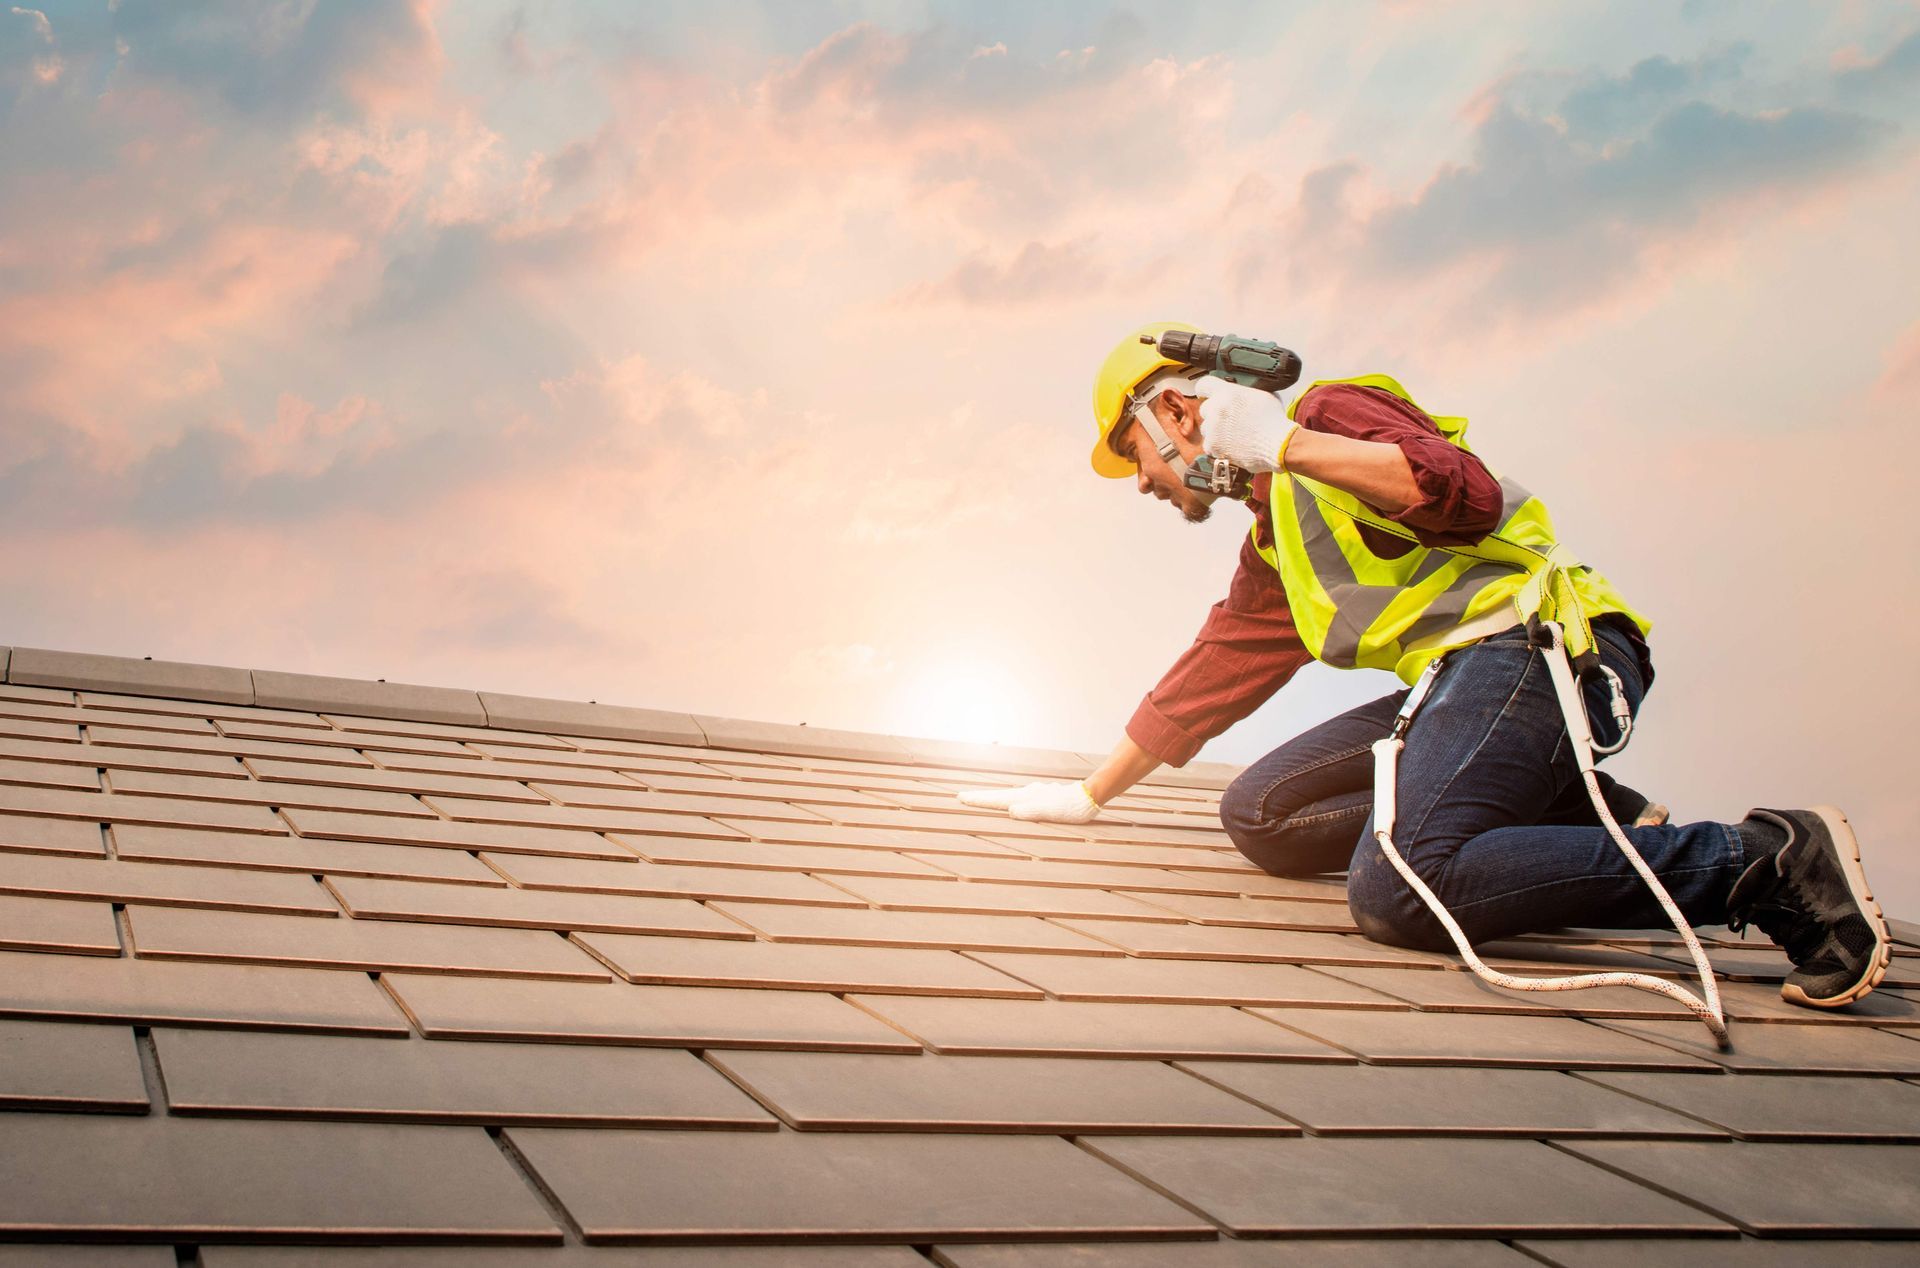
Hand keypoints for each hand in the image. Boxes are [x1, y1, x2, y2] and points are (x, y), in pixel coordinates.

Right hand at [956, 780, 1101, 823]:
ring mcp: (1037, 794)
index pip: (997, 800)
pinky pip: (1023, 799)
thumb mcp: (1048, 812)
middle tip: (964, 797)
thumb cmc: (1069, 808)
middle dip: (982, 798)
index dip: (979, 800)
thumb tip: (1011, 811)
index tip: (961, 797)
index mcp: (1025, 798)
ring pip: (1011, 796)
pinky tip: (1016, 803)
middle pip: (1000, 796)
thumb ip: (1029, 812)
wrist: (1090, 797)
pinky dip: (1012, 800)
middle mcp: (1028, 793)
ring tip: (984, 800)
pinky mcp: (1045, 796)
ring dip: (996, 799)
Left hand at [1194, 375, 1296, 472]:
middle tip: (1229, 420)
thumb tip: (1244, 392)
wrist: (1277, 444)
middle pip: (1205, 408)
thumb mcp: (1264, 395)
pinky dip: (1218, 447)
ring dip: (1215, 431)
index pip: (1204, 385)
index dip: (1204, 390)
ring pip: (1206, 428)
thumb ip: (1247, 392)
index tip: (1204, 394)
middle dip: (1214, 413)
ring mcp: (1213, 428)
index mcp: (1227, 392)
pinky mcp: (1213, 445)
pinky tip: (1231, 446)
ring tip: (1233, 435)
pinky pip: (1209, 445)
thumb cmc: (1274, 420)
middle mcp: (1216, 408)